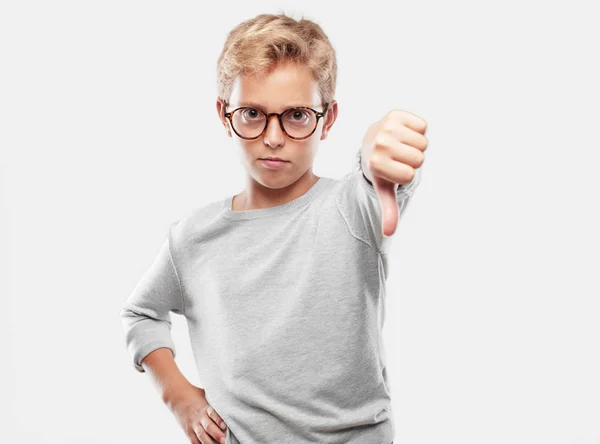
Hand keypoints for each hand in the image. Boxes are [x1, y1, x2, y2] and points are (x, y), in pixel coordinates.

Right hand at [167, 384, 227, 443]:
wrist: (177, 397)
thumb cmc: (196, 395)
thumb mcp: (206, 395)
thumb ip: (216, 400)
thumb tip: (231, 398)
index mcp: (206, 407)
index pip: (213, 413)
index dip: (219, 420)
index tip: (225, 426)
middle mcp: (200, 417)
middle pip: (208, 426)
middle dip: (216, 434)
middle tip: (224, 440)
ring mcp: (193, 424)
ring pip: (201, 435)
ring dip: (209, 442)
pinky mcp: (188, 431)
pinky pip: (193, 440)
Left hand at [361, 109, 427, 236]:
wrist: (371, 141)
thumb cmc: (382, 168)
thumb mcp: (384, 188)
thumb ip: (388, 210)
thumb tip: (388, 234)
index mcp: (375, 163)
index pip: (409, 176)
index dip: (406, 175)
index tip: (393, 170)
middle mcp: (379, 144)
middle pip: (419, 159)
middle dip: (413, 160)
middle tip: (398, 157)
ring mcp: (386, 127)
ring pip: (423, 143)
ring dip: (416, 145)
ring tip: (401, 145)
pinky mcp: (396, 114)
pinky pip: (423, 126)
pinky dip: (418, 130)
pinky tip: (404, 133)